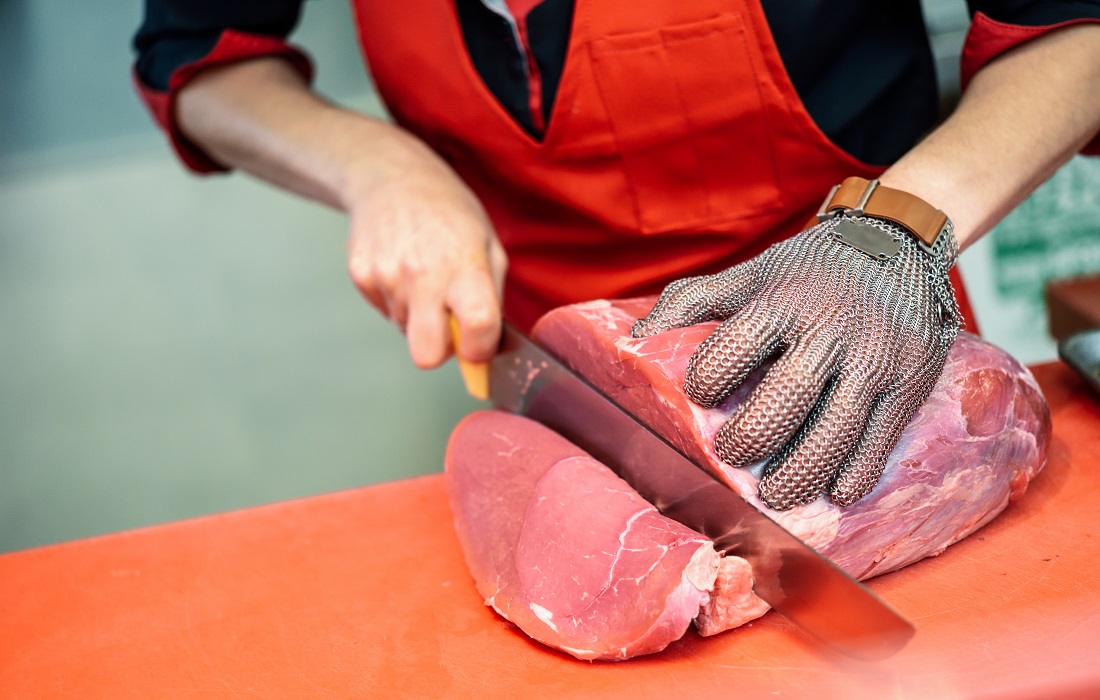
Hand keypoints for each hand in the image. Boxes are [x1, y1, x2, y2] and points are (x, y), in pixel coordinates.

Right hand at [344, 133, 506, 368]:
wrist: (391, 175)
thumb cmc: (447, 210)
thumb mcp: (487, 244)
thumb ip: (491, 298)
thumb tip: (487, 348)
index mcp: (464, 265)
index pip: (477, 326)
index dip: (480, 349)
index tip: (478, 344)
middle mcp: (423, 274)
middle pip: (426, 355)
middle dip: (439, 350)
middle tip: (447, 322)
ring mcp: (387, 276)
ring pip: (406, 331)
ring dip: (418, 314)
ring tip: (422, 274)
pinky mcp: (361, 276)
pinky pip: (385, 311)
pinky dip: (396, 299)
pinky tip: (401, 267)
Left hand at [632, 216, 960, 508]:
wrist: (899, 242)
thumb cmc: (810, 268)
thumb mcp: (752, 272)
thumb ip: (694, 301)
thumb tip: (637, 336)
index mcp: (782, 300)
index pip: (734, 349)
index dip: (709, 381)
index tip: (701, 399)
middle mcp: (831, 329)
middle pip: (785, 400)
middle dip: (750, 439)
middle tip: (731, 456)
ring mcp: (875, 359)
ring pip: (835, 430)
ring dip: (800, 472)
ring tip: (775, 494)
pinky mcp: (911, 382)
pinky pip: (881, 438)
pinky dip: (857, 471)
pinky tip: (835, 491)